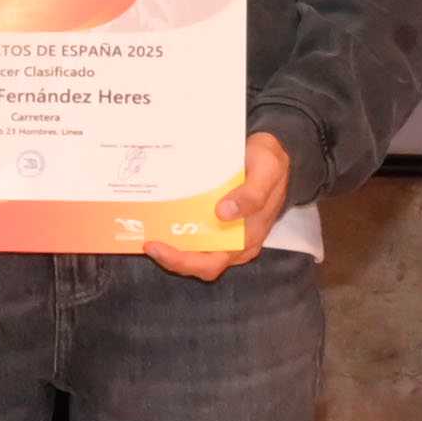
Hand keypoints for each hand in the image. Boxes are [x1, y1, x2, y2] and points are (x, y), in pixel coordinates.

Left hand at [144, 133, 294, 278]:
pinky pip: (196, 236)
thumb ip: (252, 193)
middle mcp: (236, 244)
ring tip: (148, 231)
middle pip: (199, 264)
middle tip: (148, 242)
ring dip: (171, 247)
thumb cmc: (270, 163)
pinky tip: (161, 220)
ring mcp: (227, 236)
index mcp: (248, 238)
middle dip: (171, 258)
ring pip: (195, 253)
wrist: (273, 155)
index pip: (212, 263)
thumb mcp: (268, 169)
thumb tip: (224, 213)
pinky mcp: (219, 224)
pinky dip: (178, 233)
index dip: (182, 261)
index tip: (158, 245)